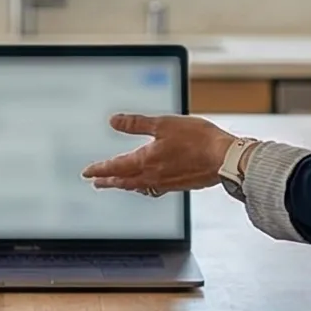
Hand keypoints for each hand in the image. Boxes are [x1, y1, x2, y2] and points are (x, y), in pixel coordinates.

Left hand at [83, 113, 234, 194]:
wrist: (223, 158)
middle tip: (96, 183)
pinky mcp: (179, 184)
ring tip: (118, 184)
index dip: (100, 169)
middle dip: (108, 181)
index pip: (116, 167)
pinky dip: (144, 187)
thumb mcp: (163, 124)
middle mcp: (153, 176)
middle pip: (124, 181)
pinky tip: (148, 184)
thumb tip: (114, 121)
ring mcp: (166, 183)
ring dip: (125, 185)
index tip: (87, 173)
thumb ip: (137, 124)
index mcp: (146, 161)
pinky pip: (154, 189)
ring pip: (138, 186)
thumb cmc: (197, 139)